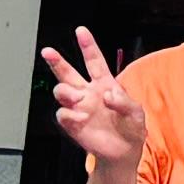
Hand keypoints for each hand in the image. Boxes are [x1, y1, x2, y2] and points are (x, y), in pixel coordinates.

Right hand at [41, 28, 150, 169]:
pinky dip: (69, 114)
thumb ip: (124, 102)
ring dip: (66, 91)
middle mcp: (88, 93)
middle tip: (47, 51)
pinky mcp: (73, 124)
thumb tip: (107, 94)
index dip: (88, 46)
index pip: (94, 61)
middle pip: (68, 73)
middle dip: (57, 61)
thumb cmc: (131, 128)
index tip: (81, 31)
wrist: (123, 152)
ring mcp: (79, 108)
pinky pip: (63, 114)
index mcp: (105, 84)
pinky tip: (82, 118)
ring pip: (61, 91)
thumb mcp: (136, 113)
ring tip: (78, 98)